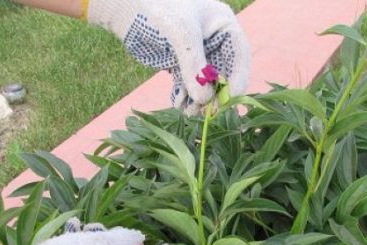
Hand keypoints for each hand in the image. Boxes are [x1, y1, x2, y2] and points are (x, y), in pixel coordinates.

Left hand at [86, 0, 250, 113]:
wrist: (127, 8)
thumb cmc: (159, 9)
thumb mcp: (180, 33)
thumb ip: (193, 64)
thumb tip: (205, 99)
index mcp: (223, 24)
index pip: (239, 55)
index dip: (237, 79)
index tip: (229, 100)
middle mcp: (215, 40)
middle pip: (224, 73)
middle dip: (216, 94)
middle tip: (208, 113)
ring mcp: (198, 54)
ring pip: (206, 83)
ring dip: (200, 100)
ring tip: (189, 111)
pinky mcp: (181, 64)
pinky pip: (189, 85)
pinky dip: (186, 97)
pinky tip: (179, 104)